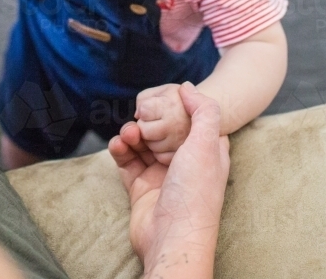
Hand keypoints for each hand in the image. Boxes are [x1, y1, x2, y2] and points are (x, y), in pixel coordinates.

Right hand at [109, 82, 230, 272]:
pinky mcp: (141, 186)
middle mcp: (185, 162)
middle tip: (139, 118)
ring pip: (143, 144)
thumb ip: (203, 111)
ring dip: (132, 134)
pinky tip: (118, 145)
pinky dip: (121, 150)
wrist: (171, 238)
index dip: (179, 108)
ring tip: (127, 134)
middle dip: (149, 121)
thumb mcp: (207, 145)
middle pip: (163, 131)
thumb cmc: (195, 193)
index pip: (193, 121)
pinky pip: (127, 161)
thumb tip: (187, 88)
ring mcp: (162, 175)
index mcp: (206, 152)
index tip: (164, 99)